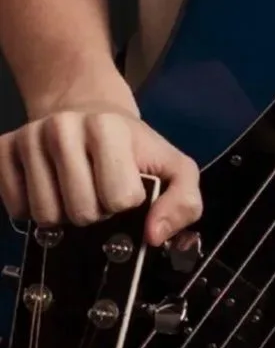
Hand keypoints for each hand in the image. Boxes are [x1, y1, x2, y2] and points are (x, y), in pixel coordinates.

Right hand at [0, 91, 199, 246]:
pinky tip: (49, 189)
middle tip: (99, 192)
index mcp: (107, 128)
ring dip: (65, 214)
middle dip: (95, 212)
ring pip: (46, 215)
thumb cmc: (133, 148)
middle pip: (81, 211)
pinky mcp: (3, 150)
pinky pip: (15, 208)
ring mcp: (28, 138)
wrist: (88, 112)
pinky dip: (33, 210)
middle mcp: (62, 127)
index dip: (125, 203)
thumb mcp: (174, 169)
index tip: (126, 189)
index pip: (118, 199)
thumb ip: (183, 203)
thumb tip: (154, 236)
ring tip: (75, 191)